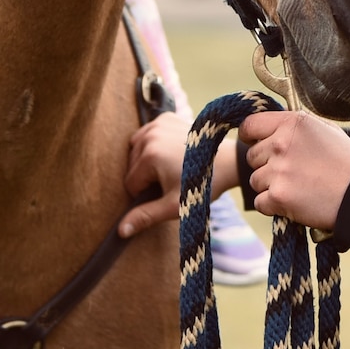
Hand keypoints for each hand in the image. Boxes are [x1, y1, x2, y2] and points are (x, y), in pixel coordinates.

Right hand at [119, 112, 240, 237]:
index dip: (146, 194)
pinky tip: (169, 151)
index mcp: (149, 155)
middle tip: (171, 178)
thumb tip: (121, 231)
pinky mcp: (166, 117)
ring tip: (170, 166)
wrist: (228, 162)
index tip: (166, 191)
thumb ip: (146, 216)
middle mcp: (150, 134)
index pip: (130, 183)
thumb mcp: (174, 205)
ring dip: (147, 160)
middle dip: (146, 177)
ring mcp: (158, 123)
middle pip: (131, 165)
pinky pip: (147, 134)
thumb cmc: (202, 185)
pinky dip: (153, 143)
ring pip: (136, 149)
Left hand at [238, 113, 349, 232]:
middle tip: (290, 173)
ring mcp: (278, 170)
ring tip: (297, 188)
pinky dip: (273, 206)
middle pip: (252, 156)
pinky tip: (293, 202)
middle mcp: (281, 143)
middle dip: (266, 165)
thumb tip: (275, 125)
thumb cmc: (346, 163)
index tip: (254, 143)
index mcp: (292, 124)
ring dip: (270, 186)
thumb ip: (297, 126)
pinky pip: (260, 202)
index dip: (250, 136)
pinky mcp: (278, 196)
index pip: (250, 125)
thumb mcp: (326, 130)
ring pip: (255, 180)